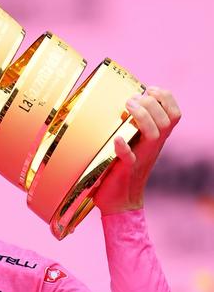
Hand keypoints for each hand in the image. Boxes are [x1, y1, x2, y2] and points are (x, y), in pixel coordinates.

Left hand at [94, 87, 181, 215]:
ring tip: (128, 107)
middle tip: (131, 100)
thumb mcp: (131, 143)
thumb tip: (121, 101)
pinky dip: (123, 147)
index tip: (149, 89)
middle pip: (167, 120)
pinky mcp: (125, 170)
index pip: (174, 114)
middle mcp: (152, 146)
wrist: (119, 202)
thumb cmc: (122, 167)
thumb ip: (131, 126)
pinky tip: (117, 139)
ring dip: (143, 117)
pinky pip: (129, 157)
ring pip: (155, 134)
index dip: (166, 97)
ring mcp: (141, 158)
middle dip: (151, 103)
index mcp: (155, 138)